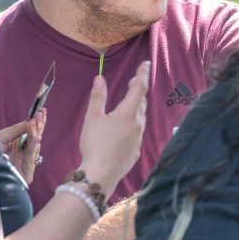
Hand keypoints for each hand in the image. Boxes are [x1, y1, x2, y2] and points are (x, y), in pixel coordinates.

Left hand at [0, 108, 46, 183]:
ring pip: (35, 147)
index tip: (42, 111)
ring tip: (36, 120)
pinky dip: (33, 145)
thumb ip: (17, 130)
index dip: (38, 124)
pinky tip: (36, 136)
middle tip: (42, 113)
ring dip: (36, 133)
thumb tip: (31, 120)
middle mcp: (23, 157)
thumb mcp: (2, 137)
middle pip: (36, 140)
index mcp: (18, 149)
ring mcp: (26, 166)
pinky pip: (30, 157)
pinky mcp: (27, 174)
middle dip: (40, 126)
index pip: (32, 135)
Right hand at [76, 61, 149, 196]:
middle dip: (138, 90)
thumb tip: (100, 78)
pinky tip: (125, 128)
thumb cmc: (95, 144)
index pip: (139, 88)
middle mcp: (138, 125)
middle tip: (134, 81)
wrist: (101, 175)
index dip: (142, 74)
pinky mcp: (136, 151)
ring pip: (140, 118)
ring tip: (130, 101)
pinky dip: (133, 125)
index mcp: (128, 114)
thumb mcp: (92, 118)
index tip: (146, 64)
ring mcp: (138, 139)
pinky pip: (137, 133)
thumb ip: (98, 97)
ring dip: (136, 107)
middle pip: (141, 103)